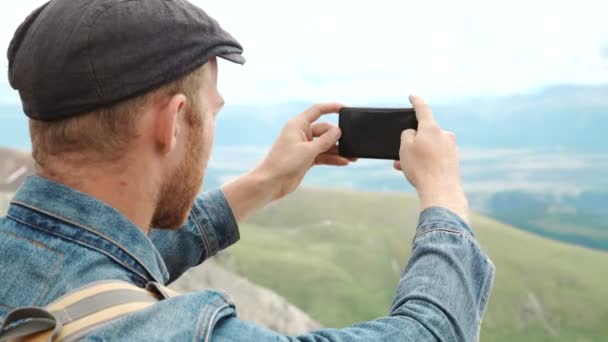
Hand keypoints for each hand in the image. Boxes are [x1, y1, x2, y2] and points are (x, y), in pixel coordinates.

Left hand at [256, 103, 354, 199]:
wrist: (271, 183)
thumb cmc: (285, 163)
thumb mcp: (309, 150)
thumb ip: (326, 140)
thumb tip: (338, 131)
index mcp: (297, 124)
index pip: (317, 110)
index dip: (331, 107)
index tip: (345, 108)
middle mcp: (301, 133)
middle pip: (324, 130)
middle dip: (337, 137)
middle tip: (351, 144)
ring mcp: (303, 146)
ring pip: (325, 144)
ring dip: (338, 150)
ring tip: (352, 156)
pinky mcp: (306, 158)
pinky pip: (323, 155)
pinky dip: (332, 158)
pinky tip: (344, 162)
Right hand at [394, 95, 468, 222]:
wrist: (441, 191)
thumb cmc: (421, 168)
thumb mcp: (405, 147)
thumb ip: (407, 135)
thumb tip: (414, 134)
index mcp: (432, 128)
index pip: (423, 109)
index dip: (416, 102)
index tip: (412, 96)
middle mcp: (444, 135)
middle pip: (424, 133)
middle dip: (411, 142)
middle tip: (399, 155)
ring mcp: (451, 148)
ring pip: (429, 147)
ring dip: (417, 154)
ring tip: (403, 168)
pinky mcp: (454, 161)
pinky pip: (436, 157)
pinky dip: (426, 162)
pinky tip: (418, 174)